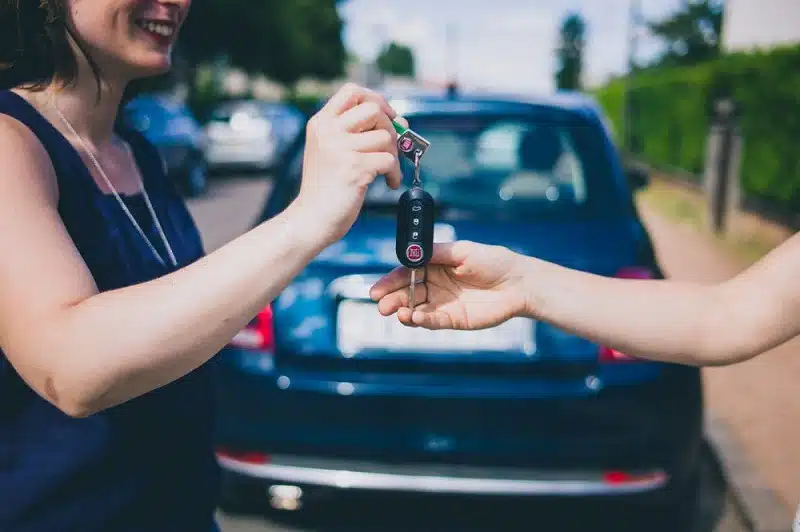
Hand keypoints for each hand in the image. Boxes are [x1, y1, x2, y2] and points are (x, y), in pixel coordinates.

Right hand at [294, 83, 404, 244]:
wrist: (311, 218)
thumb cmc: (326, 188)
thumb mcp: (332, 151)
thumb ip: (358, 133)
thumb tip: (401, 122)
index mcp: (321, 123)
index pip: (352, 91)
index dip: (376, 99)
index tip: (387, 116)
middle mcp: (328, 131)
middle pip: (374, 108)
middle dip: (390, 127)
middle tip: (390, 148)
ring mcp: (340, 149)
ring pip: (386, 136)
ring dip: (394, 155)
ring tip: (386, 171)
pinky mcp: (354, 168)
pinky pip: (389, 160)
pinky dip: (394, 173)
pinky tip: (388, 183)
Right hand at [369, 241, 528, 329]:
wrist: (518, 283)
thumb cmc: (493, 261)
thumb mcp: (463, 251)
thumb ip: (436, 252)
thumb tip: (413, 252)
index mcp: (434, 265)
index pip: (406, 273)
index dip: (390, 281)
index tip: (377, 289)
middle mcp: (435, 285)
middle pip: (406, 293)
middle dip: (392, 300)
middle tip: (382, 306)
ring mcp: (443, 303)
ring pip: (416, 309)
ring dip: (404, 312)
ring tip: (398, 313)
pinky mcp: (453, 319)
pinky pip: (433, 321)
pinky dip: (422, 320)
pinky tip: (414, 317)